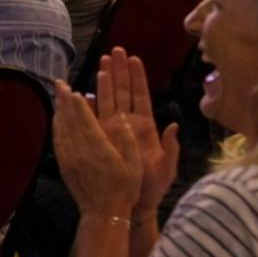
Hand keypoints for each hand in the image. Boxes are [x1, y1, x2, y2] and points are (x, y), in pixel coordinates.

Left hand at [51, 80, 141, 221]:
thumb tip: (124, 119)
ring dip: (58, 111)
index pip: (86, 121)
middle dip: (64, 101)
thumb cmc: (124, 189)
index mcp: (99, 150)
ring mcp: (70, 159)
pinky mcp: (64, 166)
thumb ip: (128, 141)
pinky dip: (56, 127)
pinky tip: (57, 119)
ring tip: (57, 95)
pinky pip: (58, 141)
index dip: (79, 105)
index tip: (74, 91)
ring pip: (61, 129)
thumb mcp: (134, 165)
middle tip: (59, 84)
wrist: (103, 213)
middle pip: (69, 121)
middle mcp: (81, 152)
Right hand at [91, 49, 178, 222]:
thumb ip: (171, 147)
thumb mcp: (167, 168)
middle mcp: (128, 125)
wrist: (134, 206)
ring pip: (107, 101)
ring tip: (100, 62)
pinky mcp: (101, 140)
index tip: (134, 58)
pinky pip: (93, 120)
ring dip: (104, 82)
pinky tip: (84, 93)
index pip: (141, 96)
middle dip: (119, 70)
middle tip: (114, 50)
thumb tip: (173, 126)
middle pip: (122, 92)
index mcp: (146, 127)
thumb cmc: (153, 188)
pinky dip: (89, 106)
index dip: (137, 77)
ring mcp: (113, 131)